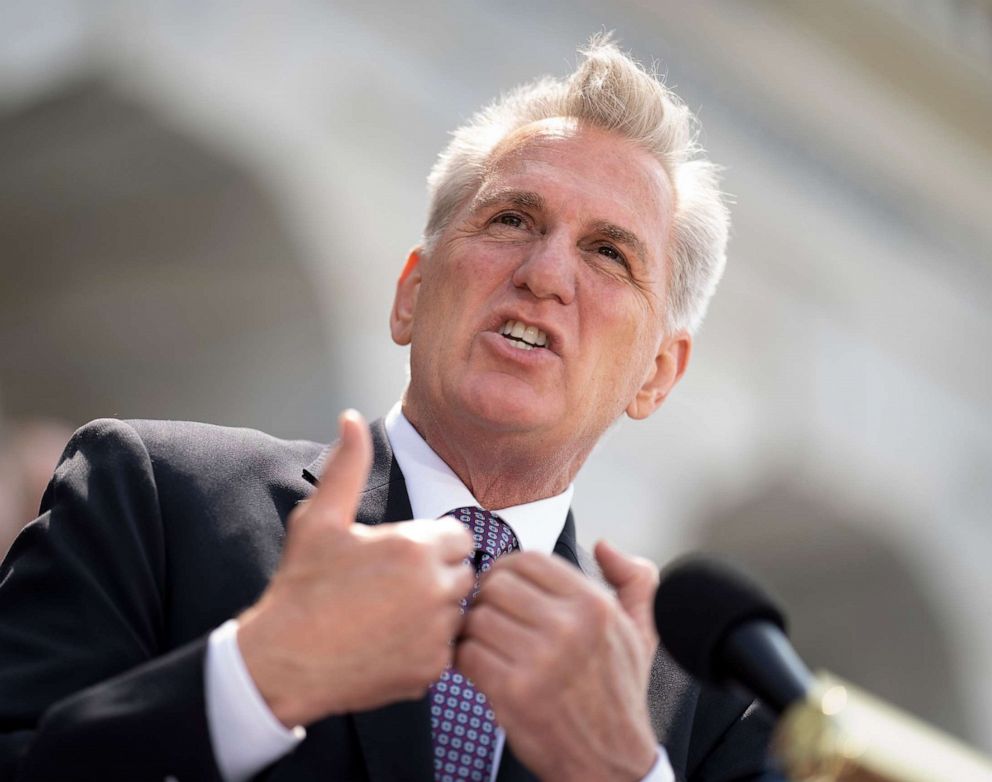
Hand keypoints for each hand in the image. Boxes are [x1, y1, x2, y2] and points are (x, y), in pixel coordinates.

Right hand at [238, 410, 474, 726]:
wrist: (282, 661)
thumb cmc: (301, 588)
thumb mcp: (320, 519)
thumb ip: (348, 466)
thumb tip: (350, 419)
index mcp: (417, 548)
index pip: (459, 537)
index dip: (432, 543)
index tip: (401, 555)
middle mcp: (436, 590)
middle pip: (462, 573)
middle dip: (436, 575)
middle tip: (391, 586)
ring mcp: (437, 633)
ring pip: (457, 612)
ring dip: (434, 611)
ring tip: (388, 614)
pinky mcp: (432, 669)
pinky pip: (446, 649)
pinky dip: (425, 646)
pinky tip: (388, 641)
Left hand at [455, 541, 658, 781]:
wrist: (611, 761)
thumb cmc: (618, 693)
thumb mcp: (642, 630)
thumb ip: (633, 580)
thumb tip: (603, 547)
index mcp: (594, 605)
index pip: (528, 559)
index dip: (508, 569)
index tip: (504, 586)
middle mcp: (569, 627)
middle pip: (496, 584)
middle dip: (486, 598)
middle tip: (490, 615)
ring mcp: (540, 660)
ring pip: (477, 618)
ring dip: (473, 630)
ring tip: (486, 642)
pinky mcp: (513, 692)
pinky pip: (466, 654)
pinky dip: (466, 659)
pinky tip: (482, 667)